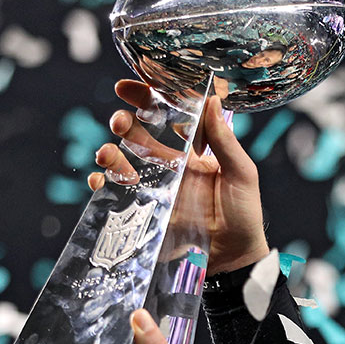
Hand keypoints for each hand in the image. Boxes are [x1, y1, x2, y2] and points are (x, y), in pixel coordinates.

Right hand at [89, 80, 269, 274]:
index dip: (148, 98)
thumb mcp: (241, 174)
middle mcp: (170, 165)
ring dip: (109, 151)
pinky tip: (100, 179)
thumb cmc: (244, 215)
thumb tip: (212, 99)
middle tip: (120, 122)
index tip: (129, 85)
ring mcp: (155, 188)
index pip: (168, 117)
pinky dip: (102, 183)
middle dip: (123, 123)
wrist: (235, 259)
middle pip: (138, 135)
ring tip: (108, 154)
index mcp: (193, 151)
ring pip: (122, 161)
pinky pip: (116, 193)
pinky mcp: (144, 211)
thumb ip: (225, 141)